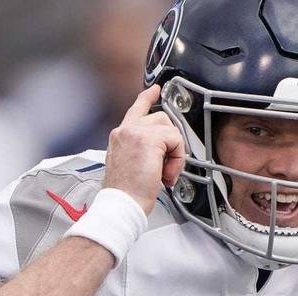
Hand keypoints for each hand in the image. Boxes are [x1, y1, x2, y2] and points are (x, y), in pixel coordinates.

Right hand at [104, 84, 185, 215]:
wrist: (122, 203)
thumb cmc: (126, 193)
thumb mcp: (129, 165)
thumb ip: (141, 150)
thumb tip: (161, 149)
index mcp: (120, 136)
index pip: (136, 109)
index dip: (148, 97)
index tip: (156, 89)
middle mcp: (126, 130)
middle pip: (161, 118)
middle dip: (170, 141)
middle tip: (166, 166)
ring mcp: (136, 132)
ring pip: (170, 129)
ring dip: (174, 153)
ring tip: (164, 173)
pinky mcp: (149, 139)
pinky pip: (176, 140)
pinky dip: (177, 159)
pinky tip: (166, 173)